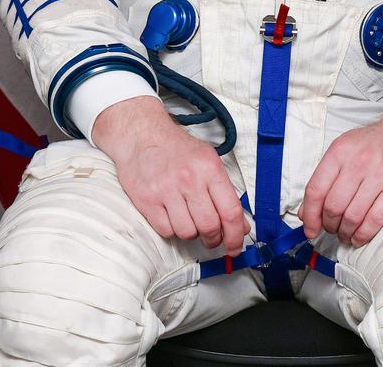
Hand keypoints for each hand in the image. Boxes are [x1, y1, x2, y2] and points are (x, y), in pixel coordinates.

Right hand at [94, 95, 247, 253]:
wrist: (141, 135)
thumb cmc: (177, 149)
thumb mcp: (208, 160)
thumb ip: (226, 193)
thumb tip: (241, 225)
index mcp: (209, 168)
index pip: (231, 211)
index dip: (236, 235)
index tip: (235, 247)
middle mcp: (189, 179)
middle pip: (210, 227)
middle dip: (213, 239)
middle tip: (211, 237)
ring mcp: (166, 190)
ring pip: (188, 233)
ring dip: (191, 233)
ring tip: (187, 218)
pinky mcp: (147, 200)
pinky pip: (166, 231)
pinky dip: (171, 229)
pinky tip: (171, 215)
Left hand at [299, 100, 382, 246]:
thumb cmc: (376, 143)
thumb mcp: (345, 150)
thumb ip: (324, 178)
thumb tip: (306, 212)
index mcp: (340, 151)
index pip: (316, 189)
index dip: (310, 215)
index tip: (310, 228)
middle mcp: (358, 162)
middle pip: (333, 206)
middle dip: (329, 225)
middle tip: (331, 229)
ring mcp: (379, 175)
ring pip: (352, 216)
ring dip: (345, 232)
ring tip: (345, 234)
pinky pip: (374, 220)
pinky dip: (363, 235)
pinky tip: (359, 237)